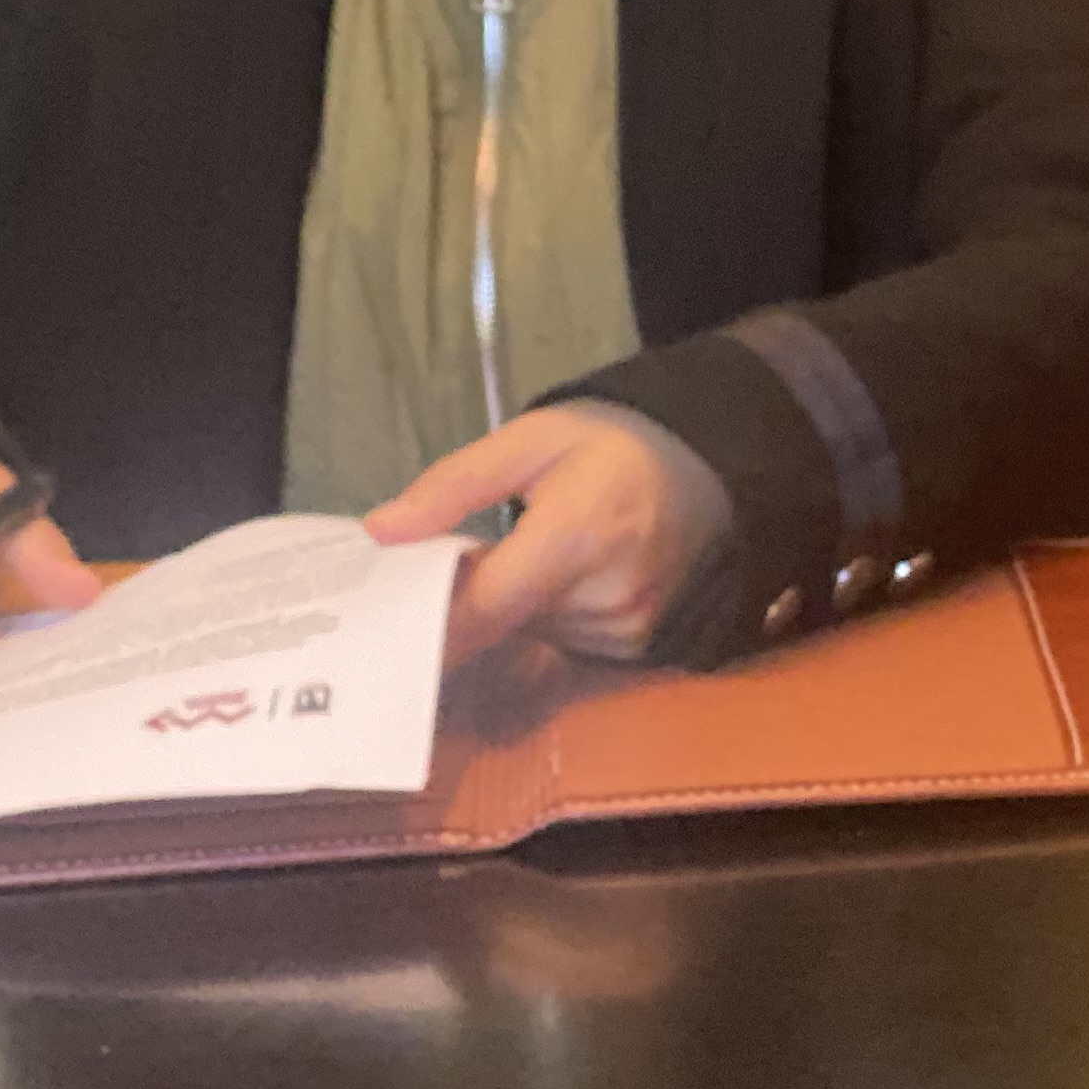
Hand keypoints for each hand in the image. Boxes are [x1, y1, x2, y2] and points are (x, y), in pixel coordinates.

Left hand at [367, 404, 731, 668]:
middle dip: (465, 601)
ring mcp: (626, 630)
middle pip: (498, 626)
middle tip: (448, 563)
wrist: (708, 470)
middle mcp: (606, 597)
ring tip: (514, 561)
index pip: (482, 608)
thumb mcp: (531, 440)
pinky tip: (553, 580)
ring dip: (506, 611)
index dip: (426, 623)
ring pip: (526, 638)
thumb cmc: (612, 447)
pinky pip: (561, 645)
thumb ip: (454, 485)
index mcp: (577, 537)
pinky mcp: (637, 648)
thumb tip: (380, 532)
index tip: (380, 623)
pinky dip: (542, 619)